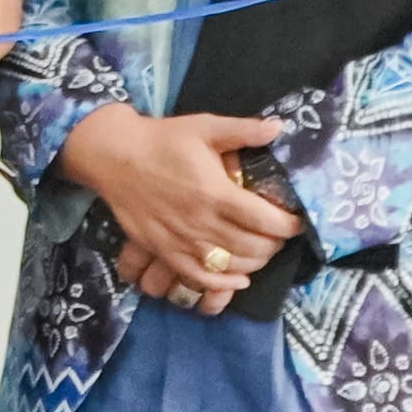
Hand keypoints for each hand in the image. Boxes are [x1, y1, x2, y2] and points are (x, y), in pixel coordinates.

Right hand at [62, 105, 296, 315]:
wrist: (114, 156)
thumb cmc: (162, 140)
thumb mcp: (204, 127)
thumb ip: (243, 130)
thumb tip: (278, 127)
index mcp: (215, 192)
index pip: (264, 220)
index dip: (288, 225)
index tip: (297, 222)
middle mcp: (201, 221)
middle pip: (252, 247)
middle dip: (274, 244)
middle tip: (279, 234)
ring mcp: (181, 240)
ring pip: (230, 265)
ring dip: (255, 262)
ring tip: (262, 250)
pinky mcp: (164, 250)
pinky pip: (199, 277)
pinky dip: (224, 284)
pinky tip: (239, 278)